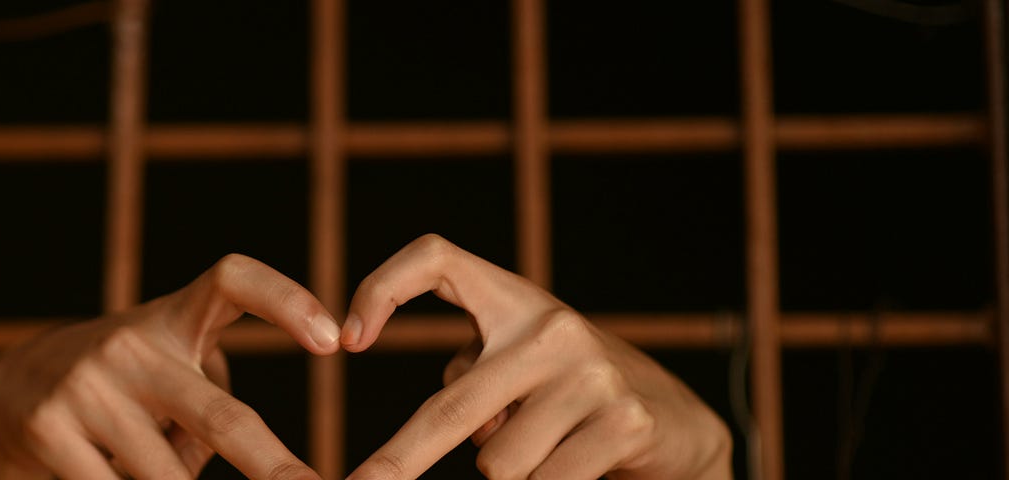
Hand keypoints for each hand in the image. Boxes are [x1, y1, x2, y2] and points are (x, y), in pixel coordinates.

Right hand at [0, 254, 339, 479]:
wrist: (6, 391)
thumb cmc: (121, 391)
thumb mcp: (167, 382)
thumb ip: (207, 418)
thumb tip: (261, 474)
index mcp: (171, 319)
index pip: (233, 281)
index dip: (285, 300)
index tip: (335, 341)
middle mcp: (132, 343)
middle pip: (220, 416)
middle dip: (273, 469)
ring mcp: (87, 384)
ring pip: (167, 477)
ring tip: (160, 470)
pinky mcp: (48, 426)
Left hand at [342, 235, 731, 479]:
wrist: (675, 424)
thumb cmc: (566, 396)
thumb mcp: (515, 370)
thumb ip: (470, 382)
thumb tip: (413, 447)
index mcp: (513, 300)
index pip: (437, 258)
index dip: (383, 286)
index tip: (349, 340)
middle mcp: (551, 326)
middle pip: (453, 406)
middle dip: (399, 460)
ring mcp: (591, 373)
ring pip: (497, 464)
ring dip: (509, 475)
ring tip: (548, 451)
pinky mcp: (624, 422)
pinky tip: (578, 467)